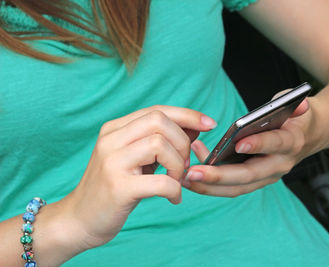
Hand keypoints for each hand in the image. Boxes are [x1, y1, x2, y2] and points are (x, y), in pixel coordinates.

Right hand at [59, 105, 215, 249]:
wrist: (79, 219)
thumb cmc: (114, 187)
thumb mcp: (135, 158)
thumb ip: (159, 141)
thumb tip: (195, 127)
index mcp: (115, 129)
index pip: (157, 110)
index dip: (187, 115)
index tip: (209, 124)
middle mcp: (111, 140)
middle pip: (160, 122)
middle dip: (183, 142)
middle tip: (184, 164)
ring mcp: (112, 162)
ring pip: (160, 145)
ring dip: (179, 165)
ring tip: (176, 181)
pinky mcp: (118, 187)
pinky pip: (161, 181)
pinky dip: (175, 189)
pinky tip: (173, 198)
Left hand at [183, 92, 313, 197]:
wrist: (306, 137)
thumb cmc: (296, 119)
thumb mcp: (299, 107)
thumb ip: (297, 106)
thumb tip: (300, 105)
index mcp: (291, 143)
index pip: (275, 144)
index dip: (258, 144)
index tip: (238, 144)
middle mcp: (279, 165)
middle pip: (248, 174)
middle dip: (219, 176)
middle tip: (192, 172)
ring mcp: (266, 177)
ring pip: (236, 187)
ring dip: (208, 186)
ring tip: (184, 177)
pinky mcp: (255, 181)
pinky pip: (231, 186)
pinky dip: (210, 183)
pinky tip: (190, 171)